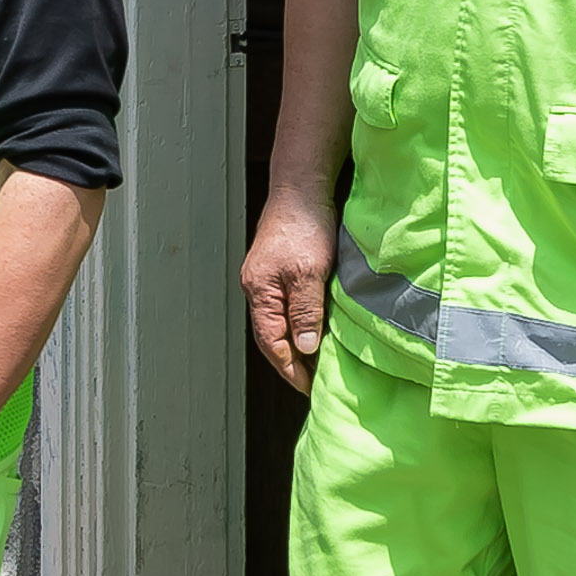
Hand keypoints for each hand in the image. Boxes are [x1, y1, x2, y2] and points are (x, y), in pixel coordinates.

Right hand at [241, 187, 335, 392]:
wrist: (301, 187)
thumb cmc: (303, 224)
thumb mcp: (310, 273)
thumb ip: (306, 311)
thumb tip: (304, 347)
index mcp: (260, 293)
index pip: (271, 344)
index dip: (290, 369)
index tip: (309, 388)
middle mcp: (258, 289)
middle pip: (270, 337)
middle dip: (291, 363)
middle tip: (314, 382)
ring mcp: (267, 279)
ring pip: (278, 322)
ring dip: (296, 344)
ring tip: (317, 362)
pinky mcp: (279, 270)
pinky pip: (285, 307)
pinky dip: (298, 324)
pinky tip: (314, 329)